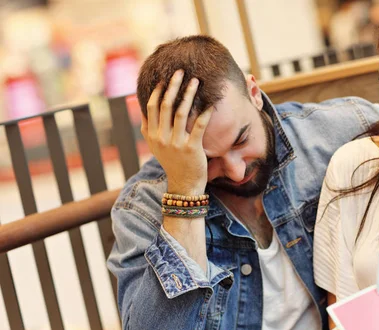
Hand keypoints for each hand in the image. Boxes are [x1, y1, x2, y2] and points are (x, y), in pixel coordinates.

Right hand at [141, 70, 212, 194]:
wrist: (184, 184)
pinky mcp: (191, 148)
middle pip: (166, 105)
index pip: (152, 106)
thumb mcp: (155, 146)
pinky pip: (199, 126)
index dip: (159, 90)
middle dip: (173, 86)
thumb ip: (149, 128)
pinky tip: (211, 103)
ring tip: (196, 81)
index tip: (165, 78)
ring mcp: (175, 143)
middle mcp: (161, 138)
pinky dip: (205, 113)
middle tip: (181, 71)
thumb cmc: (173, 162)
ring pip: (182, 112)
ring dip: (189, 94)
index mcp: (151, 135)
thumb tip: (142, 107)